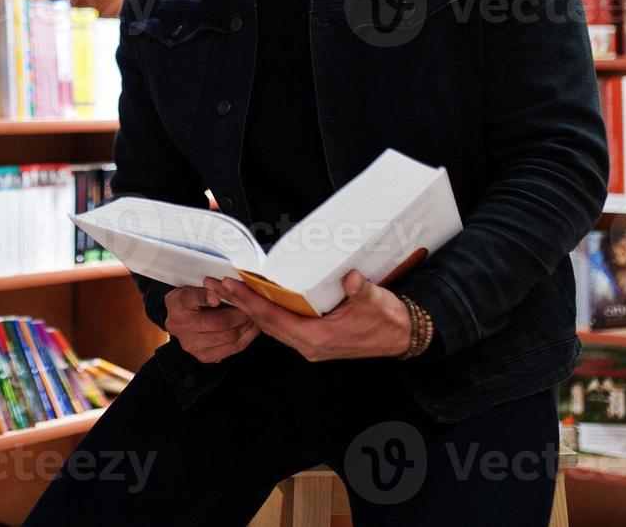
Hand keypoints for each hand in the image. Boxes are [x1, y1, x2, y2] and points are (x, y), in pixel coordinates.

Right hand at [164, 285, 260, 363]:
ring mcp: (193, 346)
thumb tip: (215, 296)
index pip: (195, 300)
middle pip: (221, 324)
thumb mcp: (190, 288)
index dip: (214, 299)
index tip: (228, 297)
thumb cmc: (189, 300)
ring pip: (230, 338)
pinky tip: (251, 329)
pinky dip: (246, 338)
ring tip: (256, 316)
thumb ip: (203, 291)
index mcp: (179, 306)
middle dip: (243, 314)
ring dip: (248, 327)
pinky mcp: (204, 357)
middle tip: (255, 306)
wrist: (178, 319)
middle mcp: (182, 329)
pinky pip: (232, 350)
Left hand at [203, 271, 411, 361]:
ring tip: (233, 289)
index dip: (251, 302)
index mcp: (317, 339)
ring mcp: (311, 345)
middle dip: (242, 304)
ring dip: (252, 308)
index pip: (274, 319)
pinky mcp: (315, 340)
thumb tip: (350, 279)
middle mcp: (309, 346)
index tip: (232, 286)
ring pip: (272, 327)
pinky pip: (284, 327)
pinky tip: (260, 300)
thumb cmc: (388, 320)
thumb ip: (360, 290)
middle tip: (222, 283)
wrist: (403, 336)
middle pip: (266, 324)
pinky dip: (268, 313)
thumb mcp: (375, 301)